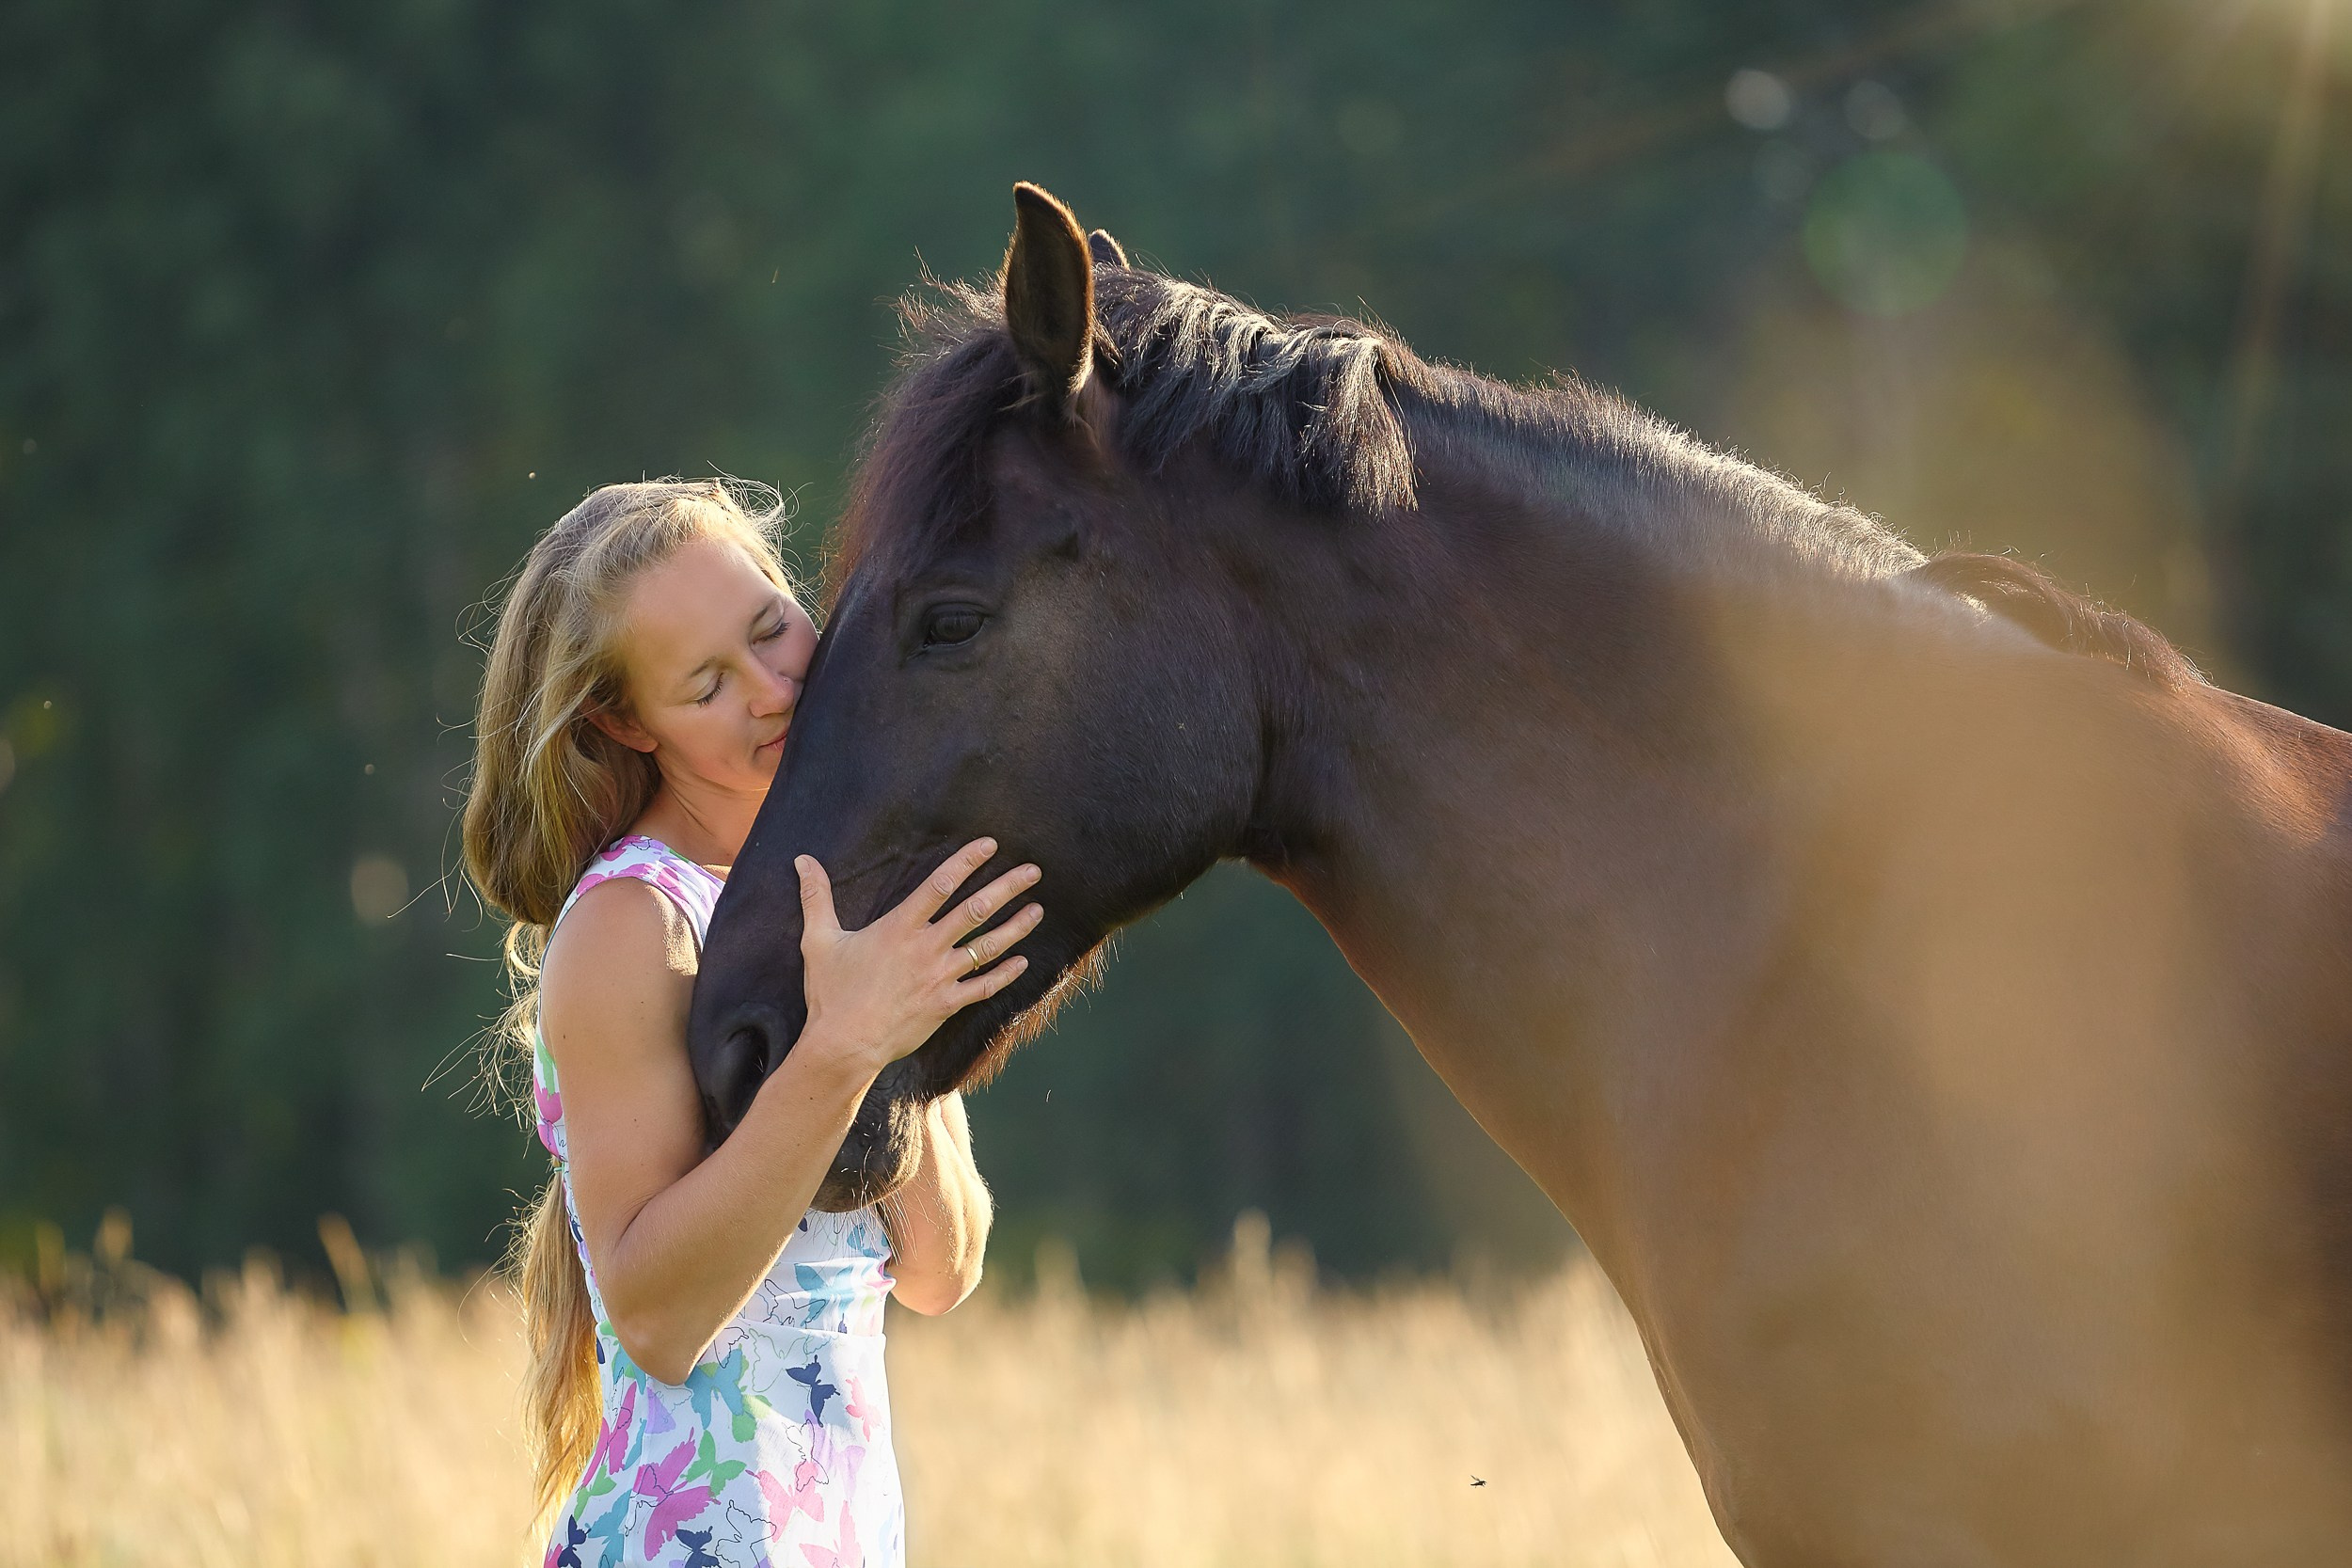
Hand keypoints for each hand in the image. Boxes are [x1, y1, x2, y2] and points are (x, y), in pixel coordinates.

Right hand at [793, 838, 1041, 1079]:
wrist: (844, 1045)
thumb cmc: (830, 994)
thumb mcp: (818, 941)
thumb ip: (816, 898)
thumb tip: (802, 861)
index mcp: (899, 926)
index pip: (940, 884)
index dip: (967, 861)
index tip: (990, 845)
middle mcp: (926, 947)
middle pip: (975, 910)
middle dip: (1007, 887)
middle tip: (1033, 871)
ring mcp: (940, 977)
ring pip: (988, 947)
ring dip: (1016, 927)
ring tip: (1038, 910)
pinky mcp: (946, 1005)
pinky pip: (984, 987)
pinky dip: (1005, 974)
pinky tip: (1023, 961)